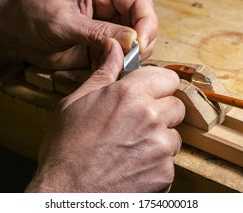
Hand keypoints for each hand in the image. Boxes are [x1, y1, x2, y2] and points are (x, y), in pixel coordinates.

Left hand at [6, 0, 157, 69]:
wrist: (14, 33)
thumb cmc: (31, 15)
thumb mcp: (64, 23)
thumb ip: (98, 32)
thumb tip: (132, 40)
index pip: (139, 2)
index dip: (146, 24)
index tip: (140, 45)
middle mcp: (110, 5)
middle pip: (143, 23)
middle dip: (141, 43)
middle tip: (129, 60)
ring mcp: (107, 25)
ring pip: (135, 42)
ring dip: (131, 56)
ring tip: (115, 65)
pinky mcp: (102, 44)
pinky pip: (120, 56)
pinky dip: (119, 65)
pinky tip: (105, 70)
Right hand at [25, 38, 184, 191]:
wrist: (67, 193)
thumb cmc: (66, 149)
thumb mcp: (76, 102)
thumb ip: (103, 73)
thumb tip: (114, 48)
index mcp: (129, 94)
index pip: (169, 78)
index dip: (159, 85)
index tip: (151, 92)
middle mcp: (150, 117)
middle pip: (176, 105)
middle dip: (161, 111)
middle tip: (138, 122)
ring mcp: (160, 146)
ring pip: (174, 134)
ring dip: (159, 138)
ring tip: (132, 146)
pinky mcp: (165, 171)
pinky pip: (170, 160)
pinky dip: (156, 162)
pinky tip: (133, 164)